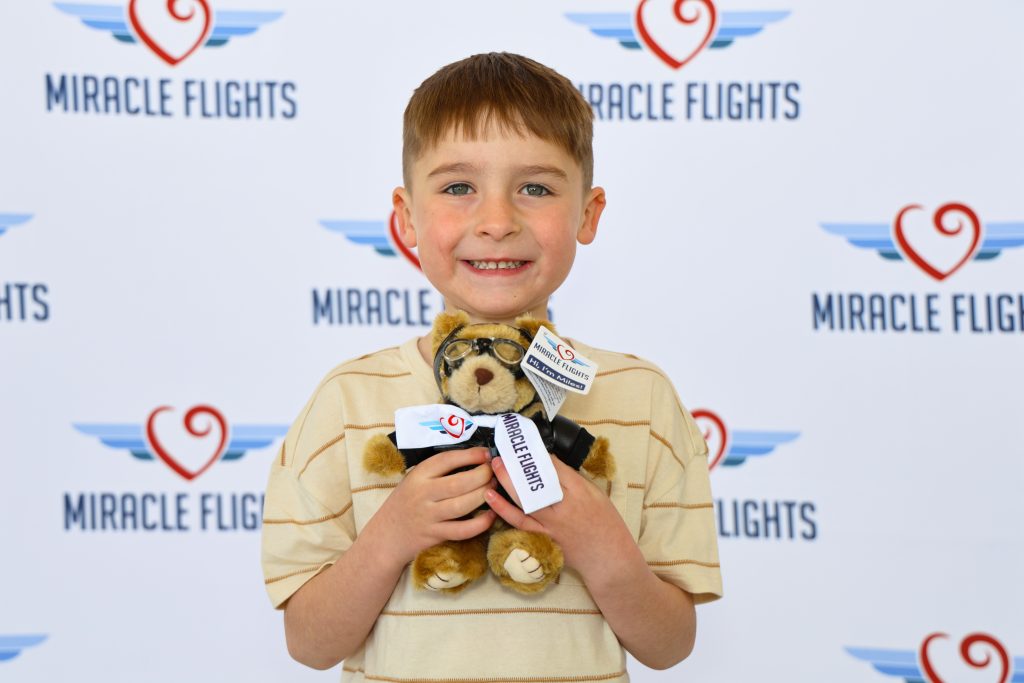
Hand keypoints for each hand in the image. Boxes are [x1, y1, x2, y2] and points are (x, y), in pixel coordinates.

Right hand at [366, 447, 495, 566]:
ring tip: (494, 489)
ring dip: (483, 496)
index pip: (447, 460)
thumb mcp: (415, 479)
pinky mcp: (435, 535)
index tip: (486, 454)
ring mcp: (428, 516)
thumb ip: (438, 470)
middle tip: (494, 472)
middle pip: (458, 483)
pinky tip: (491, 515)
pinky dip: (480, 523)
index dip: (470, 455)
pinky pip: (462, 530)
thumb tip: (475, 457)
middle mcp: (423, 494)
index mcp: (419, 475)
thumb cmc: (407, 501)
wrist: (387, 534)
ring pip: (462, 506)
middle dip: (482, 476)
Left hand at [486, 455, 632, 582]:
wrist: (608, 558)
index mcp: (580, 491)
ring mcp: (551, 524)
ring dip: (506, 484)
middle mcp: (563, 507)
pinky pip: (520, 523)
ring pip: (524, 501)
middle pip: (534, 482)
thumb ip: (574, 480)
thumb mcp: (596, 494)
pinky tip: (492, 499)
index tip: (526, 447)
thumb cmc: (607, 524)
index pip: (554, 467)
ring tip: (493, 469)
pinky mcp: (543, 538)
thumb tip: (551, 465)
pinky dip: (504, 511)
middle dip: (516, 467)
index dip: (538, 455)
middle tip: (501, 454)